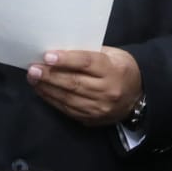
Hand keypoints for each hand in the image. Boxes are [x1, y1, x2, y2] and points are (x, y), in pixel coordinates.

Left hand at [26, 47, 141, 125]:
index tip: (47, 56)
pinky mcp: (92, 119)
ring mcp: (99, 108)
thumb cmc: (121, 69)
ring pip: (68, 98)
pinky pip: (68, 110)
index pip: (87, 63)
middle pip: (74, 82)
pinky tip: (42, 91)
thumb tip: (60, 50)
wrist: (138, 96)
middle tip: (33, 68)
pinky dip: (52, 100)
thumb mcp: (113, 55)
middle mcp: (107, 91)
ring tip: (33, 78)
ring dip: (47, 88)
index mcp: (113, 70)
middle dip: (50, 75)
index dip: (66, 59)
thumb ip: (90, 53)